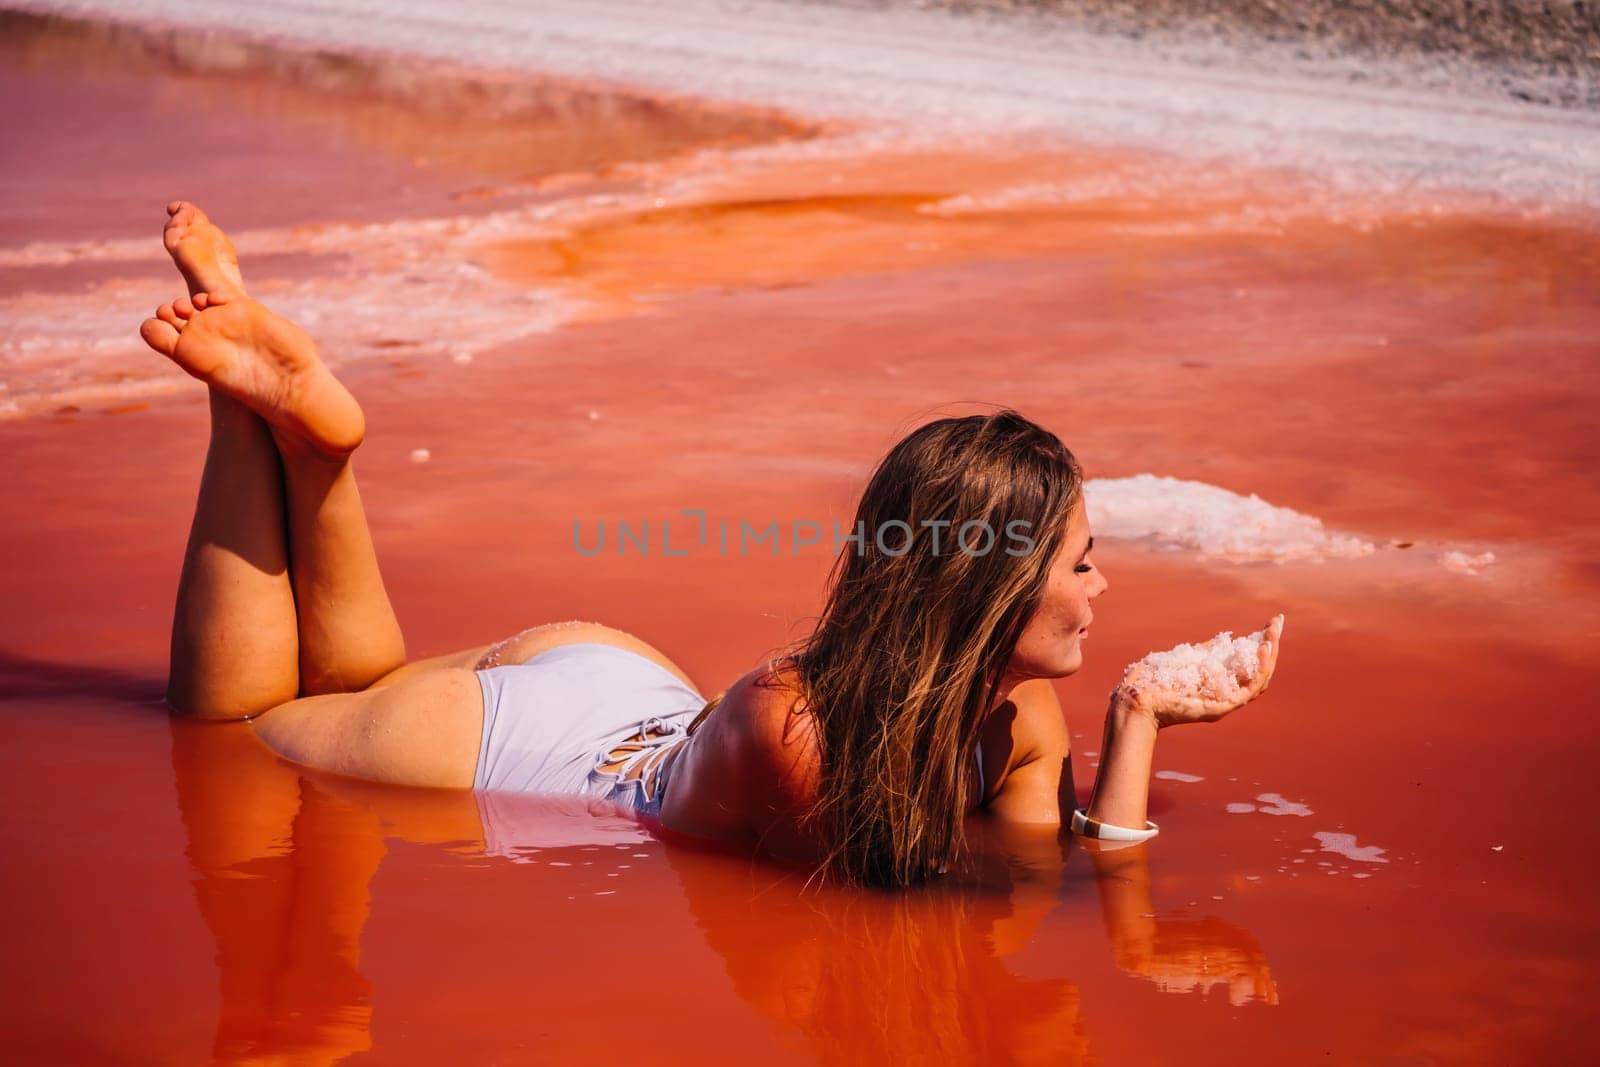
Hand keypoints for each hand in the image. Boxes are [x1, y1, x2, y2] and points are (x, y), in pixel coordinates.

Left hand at [1113, 615, 1282, 729]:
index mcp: (1217, 686)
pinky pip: (1249, 688)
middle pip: (1259, 672)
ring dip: (1271, 654)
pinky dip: (1261, 668)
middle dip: (1271, 645)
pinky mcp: (1221, 706)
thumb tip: (1222, 639)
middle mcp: (1224, 695)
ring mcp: (1224, 703)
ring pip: (1260, 679)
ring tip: (1273, 633)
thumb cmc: (1151, 682)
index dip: (1261, 646)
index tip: (1269, 624)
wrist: (1133, 700)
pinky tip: (1264, 648)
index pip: (1248, 666)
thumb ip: (1204, 652)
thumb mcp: (1184, 660)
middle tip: (1278, 623)